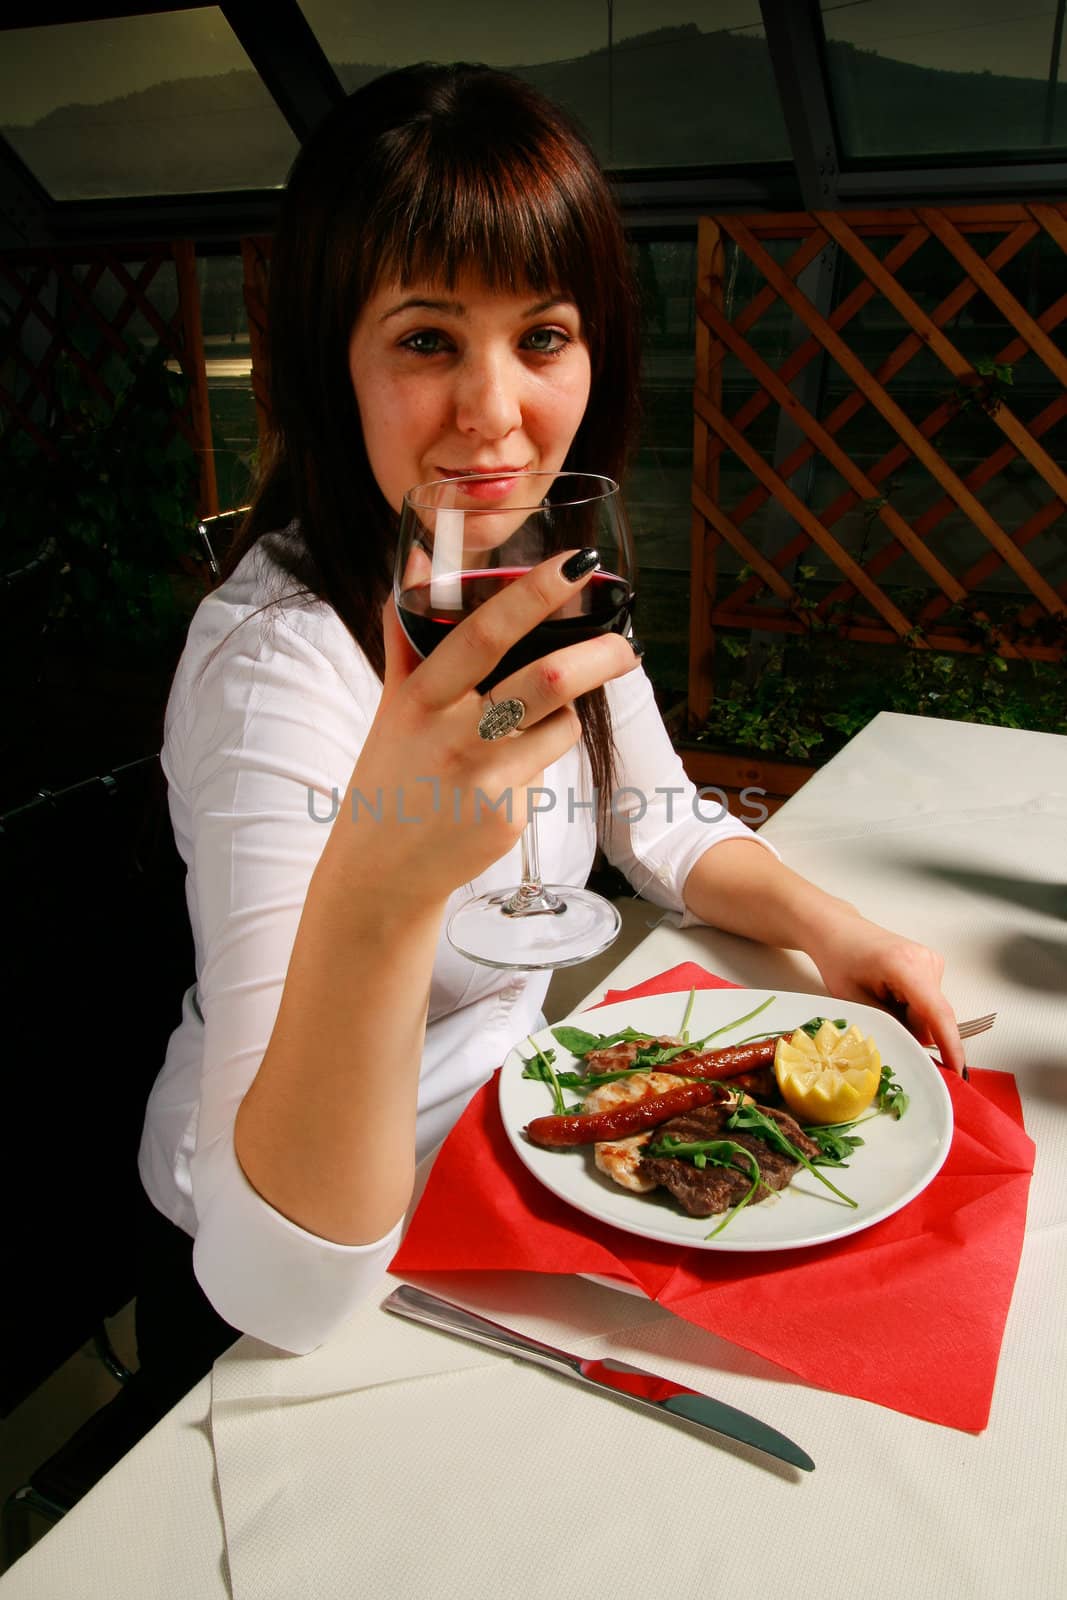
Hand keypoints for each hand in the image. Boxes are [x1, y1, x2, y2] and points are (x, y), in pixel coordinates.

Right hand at [327, 554, 637, 905]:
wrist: (380, 872)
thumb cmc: (391, 775)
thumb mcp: (391, 706)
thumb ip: (407, 635)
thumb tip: (416, 560)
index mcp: (421, 698)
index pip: (483, 635)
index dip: (532, 596)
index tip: (574, 565)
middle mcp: (453, 737)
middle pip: (546, 681)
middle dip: (599, 656)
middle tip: (627, 644)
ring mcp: (485, 781)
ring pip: (561, 725)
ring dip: (564, 714)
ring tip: (530, 724)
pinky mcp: (509, 819)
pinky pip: (548, 771)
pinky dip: (537, 763)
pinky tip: (499, 782)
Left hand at [805, 911, 964, 1073]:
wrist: (839, 931)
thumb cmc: (840, 959)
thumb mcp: (854, 998)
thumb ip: (887, 1023)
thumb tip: (914, 1046)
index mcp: (904, 966)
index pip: (936, 1012)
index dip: (949, 1044)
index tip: (958, 1070)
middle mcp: (926, 961)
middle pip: (933, 1018)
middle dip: (911, 1029)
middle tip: (879, 1015)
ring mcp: (932, 962)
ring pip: (931, 1012)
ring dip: (909, 1017)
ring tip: (880, 998)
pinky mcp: (932, 966)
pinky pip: (928, 1002)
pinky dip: (911, 1007)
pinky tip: (890, 993)